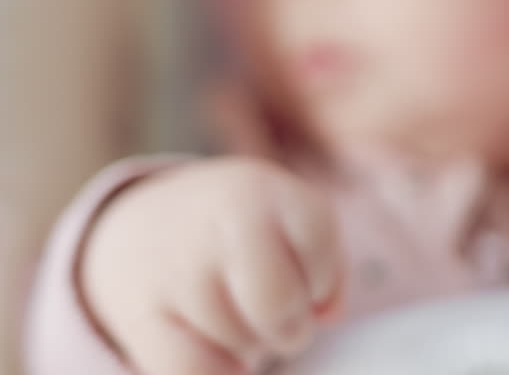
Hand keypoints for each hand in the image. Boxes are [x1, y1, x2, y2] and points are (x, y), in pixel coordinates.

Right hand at [81, 158, 343, 374]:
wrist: (145, 223)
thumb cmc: (243, 231)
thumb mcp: (289, 218)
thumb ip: (326, 262)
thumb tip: (327, 314)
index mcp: (265, 191)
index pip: (317, 240)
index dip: (321, 277)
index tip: (305, 277)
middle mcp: (218, 225)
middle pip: (278, 306)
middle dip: (290, 328)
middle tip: (277, 319)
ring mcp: (178, 269)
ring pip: (240, 345)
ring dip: (249, 346)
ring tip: (234, 314)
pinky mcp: (141, 314)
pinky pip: (194, 371)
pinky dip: (216, 371)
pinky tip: (213, 350)